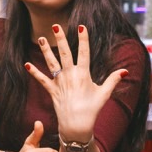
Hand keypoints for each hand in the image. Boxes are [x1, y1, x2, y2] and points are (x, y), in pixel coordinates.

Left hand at [25, 24, 124, 141]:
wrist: (77, 125)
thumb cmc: (92, 109)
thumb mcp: (104, 93)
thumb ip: (113, 80)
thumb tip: (124, 71)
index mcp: (83, 74)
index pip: (84, 52)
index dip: (83, 39)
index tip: (81, 27)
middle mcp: (70, 75)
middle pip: (64, 53)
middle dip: (60, 38)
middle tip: (55, 26)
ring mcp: (59, 82)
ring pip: (51, 62)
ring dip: (45, 50)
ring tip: (41, 38)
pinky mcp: (52, 90)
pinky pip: (41, 79)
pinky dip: (34, 72)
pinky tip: (26, 64)